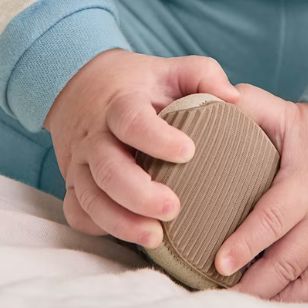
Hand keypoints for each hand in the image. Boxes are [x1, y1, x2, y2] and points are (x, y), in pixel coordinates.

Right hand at [44, 48, 240, 248]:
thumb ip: (203, 76)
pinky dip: (99, 227)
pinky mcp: (73, 184)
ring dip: (122, 221)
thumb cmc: (139, 84)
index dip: (157, 139)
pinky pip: (77, 212)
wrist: (83, 86)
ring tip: (156, 238)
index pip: (132, 121)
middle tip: (174, 209)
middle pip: (109, 169)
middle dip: (140, 194)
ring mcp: (80, 163)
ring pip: (91, 197)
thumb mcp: (170, 70)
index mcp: (120, 104)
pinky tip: (128, 234)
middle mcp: (95, 135)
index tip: (189, 152)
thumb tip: (234, 99)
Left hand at [213, 85, 307, 302]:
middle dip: (255, 287)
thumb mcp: (285, 112)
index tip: (220, 263)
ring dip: (284, 301)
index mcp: (303, 188)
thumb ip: (249, 105)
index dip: (245, 244)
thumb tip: (211, 99)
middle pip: (288, 264)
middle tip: (222, 299)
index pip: (271, 221)